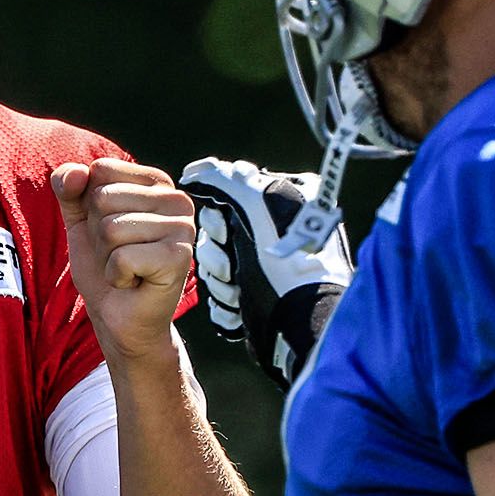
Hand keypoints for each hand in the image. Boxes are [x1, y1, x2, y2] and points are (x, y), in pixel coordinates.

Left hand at [52, 158, 194, 363]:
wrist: (117, 315)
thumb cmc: (102, 263)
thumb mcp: (78, 219)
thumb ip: (68, 186)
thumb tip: (76, 172)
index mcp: (157, 182)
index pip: (100, 170)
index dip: (90, 205)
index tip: (108, 231)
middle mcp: (177, 199)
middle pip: (103, 199)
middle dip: (97, 234)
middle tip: (117, 254)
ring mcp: (183, 228)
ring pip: (111, 229)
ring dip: (107, 257)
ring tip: (126, 269)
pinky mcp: (179, 258)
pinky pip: (121, 257)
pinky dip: (116, 276)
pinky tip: (134, 282)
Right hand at [178, 158, 352, 388]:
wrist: (299, 323)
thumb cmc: (283, 264)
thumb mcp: (254, 207)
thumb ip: (222, 179)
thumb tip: (195, 171)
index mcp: (286, 201)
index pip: (227, 195)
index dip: (216, 217)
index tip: (226, 232)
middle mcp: (279, 230)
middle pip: (216, 233)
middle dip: (218, 255)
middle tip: (234, 267)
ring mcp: (268, 265)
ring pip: (216, 265)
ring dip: (221, 282)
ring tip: (241, 292)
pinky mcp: (258, 296)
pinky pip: (222, 291)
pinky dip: (226, 301)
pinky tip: (242, 305)